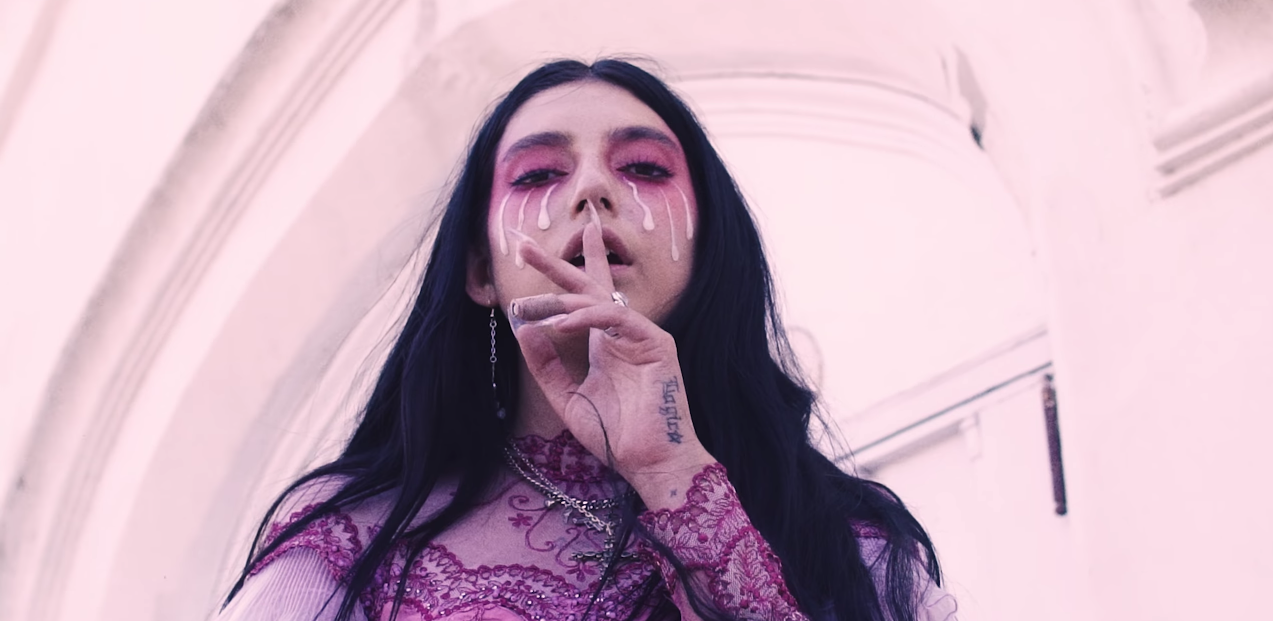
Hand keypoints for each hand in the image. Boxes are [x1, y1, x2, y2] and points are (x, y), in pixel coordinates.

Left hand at [507, 214, 713, 493]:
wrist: (647, 463)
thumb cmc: (615, 436)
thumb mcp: (567, 398)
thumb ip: (546, 366)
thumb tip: (523, 329)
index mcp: (605, 344)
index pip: (583, 299)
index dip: (558, 275)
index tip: (526, 255)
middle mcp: (622, 334)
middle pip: (590, 286)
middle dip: (556, 265)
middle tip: (523, 246)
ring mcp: (641, 336)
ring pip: (597, 301)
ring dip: (559, 301)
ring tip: (527, 307)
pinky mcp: (656, 343)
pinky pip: (616, 318)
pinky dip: (586, 317)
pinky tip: (560, 325)